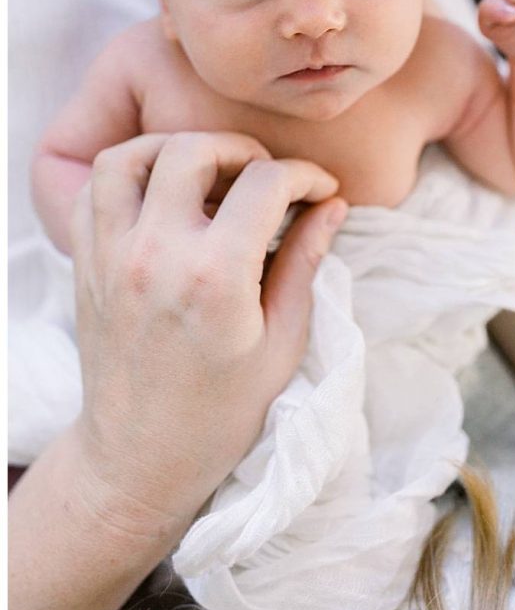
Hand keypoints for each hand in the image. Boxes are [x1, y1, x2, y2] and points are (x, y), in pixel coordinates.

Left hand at [69, 131, 346, 529]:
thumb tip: (332, 206)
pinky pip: (93, 191)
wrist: (140, 460)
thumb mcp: (281, 343)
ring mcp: (111, 257)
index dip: (304, 175)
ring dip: (174, 149)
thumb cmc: (222, 412)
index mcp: (215, 278)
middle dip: (242, 150)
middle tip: (267, 176)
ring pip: (129, 157)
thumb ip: (303, 263)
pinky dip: (128, 174)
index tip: (320, 189)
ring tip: (208, 172)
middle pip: (193, 151)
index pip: (265, 185)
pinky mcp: (86, 265)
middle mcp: (156, 255)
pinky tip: (161, 194)